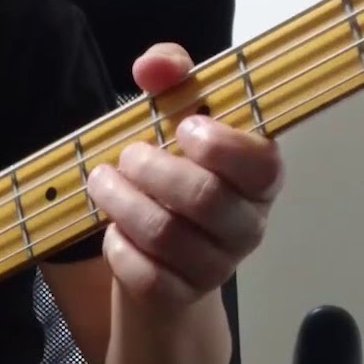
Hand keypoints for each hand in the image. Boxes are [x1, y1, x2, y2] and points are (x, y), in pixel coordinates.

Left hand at [90, 43, 283, 310]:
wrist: (162, 255)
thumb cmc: (175, 174)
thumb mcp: (175, 119)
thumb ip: (172, 79)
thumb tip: (151, 66)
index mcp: (260, 177)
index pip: (261, 165)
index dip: (222, 146)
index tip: (183, 128)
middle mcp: (248, 224)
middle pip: (205, 199)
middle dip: (153, 171)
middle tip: (127, 156)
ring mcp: (217, 266)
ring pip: (167, 236)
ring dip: (123, 203)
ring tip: (102, 182)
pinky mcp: (181, 296)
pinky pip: (146, 275)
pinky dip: (119, 248)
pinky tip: (112, 230)